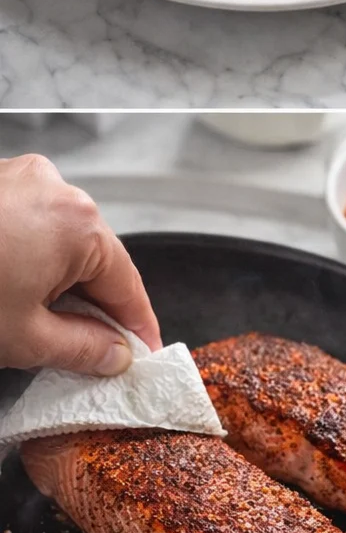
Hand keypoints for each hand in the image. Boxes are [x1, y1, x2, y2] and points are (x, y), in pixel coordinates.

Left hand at [0, 154, 160, 374]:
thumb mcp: (23, 337)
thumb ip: (81, 348)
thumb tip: (115, 355)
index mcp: (79, 223)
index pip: (126, 284)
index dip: (138, 325)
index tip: (144, 352)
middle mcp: (59, 189)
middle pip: (95, 258)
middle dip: (92, 302)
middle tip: (90, 348)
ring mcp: (25, 177)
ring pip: (62, 238)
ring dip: (58, 277)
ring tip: (38, 319)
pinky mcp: (0, 180)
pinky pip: (33, 221)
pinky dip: (32, 253)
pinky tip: (15, 285)